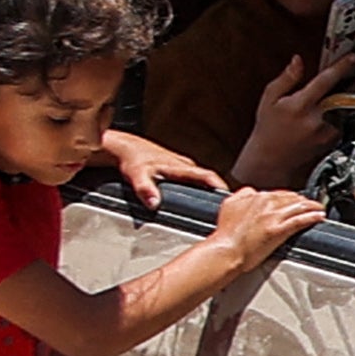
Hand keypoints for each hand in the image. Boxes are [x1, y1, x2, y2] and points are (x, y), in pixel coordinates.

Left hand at [96, 128, 219, 211]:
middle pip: (207, 178)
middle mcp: (184, 164)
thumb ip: (145, 189)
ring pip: (200, 177)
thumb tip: (154, 203)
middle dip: (218, 191)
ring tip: (213, 204)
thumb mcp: (137, 175)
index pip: (208, 176)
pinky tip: (194, 195)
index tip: (230, 199)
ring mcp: (180, 164)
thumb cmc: (131, 159)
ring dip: (208, 188)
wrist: (124, 148)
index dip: (221, 187)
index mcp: (180, 166)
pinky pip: (192, 177)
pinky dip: (197, 186)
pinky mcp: (175, 166)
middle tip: (226, 207)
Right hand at [207, 186, 327, 267]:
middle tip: (309, 204)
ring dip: (312, 206)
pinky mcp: (278, 230)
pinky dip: (312, 217)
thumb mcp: (229, 205)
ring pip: (298, 206)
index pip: (278, 193)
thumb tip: (250, 192)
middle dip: (302, 200)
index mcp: (255, 197)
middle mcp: (265, 204)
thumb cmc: (226, 235)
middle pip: (291, 198)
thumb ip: (242, 195)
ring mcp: (273, 217)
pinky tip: (319, 216)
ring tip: (319, 208)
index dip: (289, 197)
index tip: (294, 200)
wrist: (225, 251)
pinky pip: (300, 220)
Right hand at [243, 46, 354, 179]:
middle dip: (349, 82)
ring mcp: (327, 132)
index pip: (326, 81)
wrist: (271, 160)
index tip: (354, 57)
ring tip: (325, 102)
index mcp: (300, 106)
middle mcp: (316, 119)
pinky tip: (323, 116)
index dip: (342, 67)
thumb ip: (287, 78)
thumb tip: (298, 60)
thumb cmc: (268, 129)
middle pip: (342, 93)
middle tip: (350, 73)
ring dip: (340, 99)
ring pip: (343, 107)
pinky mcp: (333, 141)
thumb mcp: (269, 99)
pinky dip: (338, 113)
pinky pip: (342, 120)